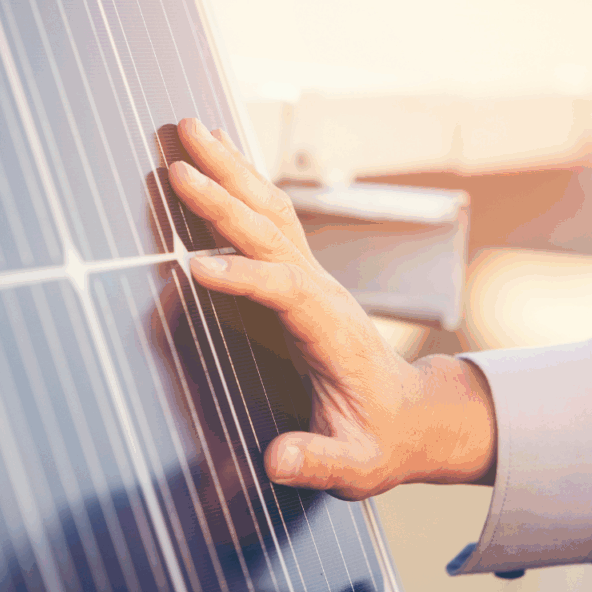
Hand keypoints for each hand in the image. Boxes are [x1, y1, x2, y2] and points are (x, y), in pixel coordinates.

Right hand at [168, 118, 496, 499]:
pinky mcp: (301, 274)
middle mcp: (323, 292)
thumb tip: (280, 460)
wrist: (414, 416)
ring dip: (230, 167)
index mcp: (334, 333)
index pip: (286, 293)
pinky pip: (270, 218)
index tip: (195, 269)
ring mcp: (313, 276)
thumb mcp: (359, 466)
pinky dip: (239, 181)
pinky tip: (214, 153)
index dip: (244, 279)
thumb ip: (322, 461)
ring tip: (189, 125)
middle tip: (178, 160)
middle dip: (226, 196)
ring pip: (270, 211)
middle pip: (272, 232)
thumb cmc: (381, 441)